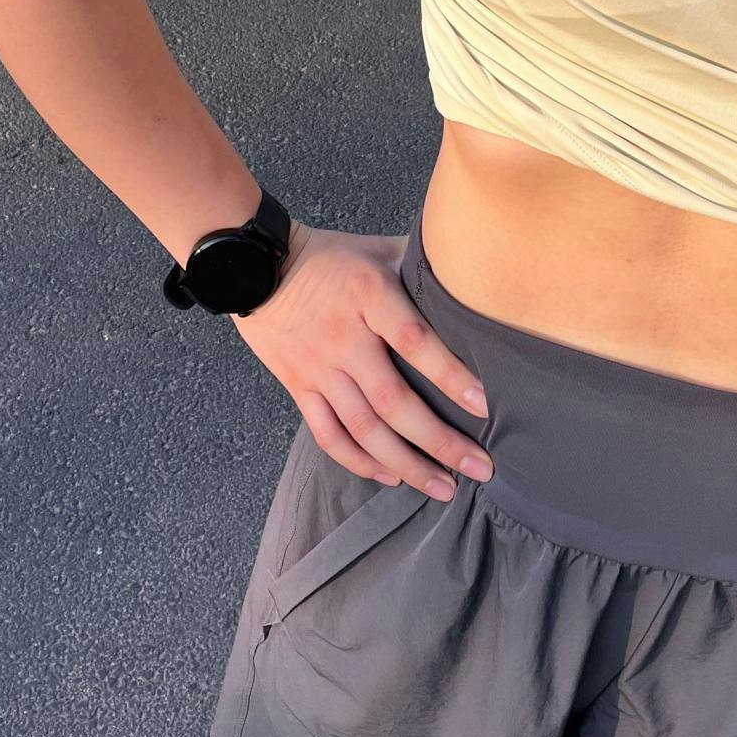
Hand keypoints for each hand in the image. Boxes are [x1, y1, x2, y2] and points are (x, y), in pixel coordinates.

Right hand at [233, 221, 493, 500]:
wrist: (254, 268)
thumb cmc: (328, 257)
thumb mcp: (377, 249)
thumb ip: (419, 265)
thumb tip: (469, 276)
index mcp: (370, 297)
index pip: (414, 340)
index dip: (449, 374)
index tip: (483, 404)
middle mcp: (346, 338)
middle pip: (393, 401)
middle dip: (440, 441)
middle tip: (480, 469)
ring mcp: (320, 368)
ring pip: (364, 429)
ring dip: (407, 464)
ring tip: (444, 488)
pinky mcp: (299, 387)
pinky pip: (329, 434)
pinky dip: (360, 461)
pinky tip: (391, 476)